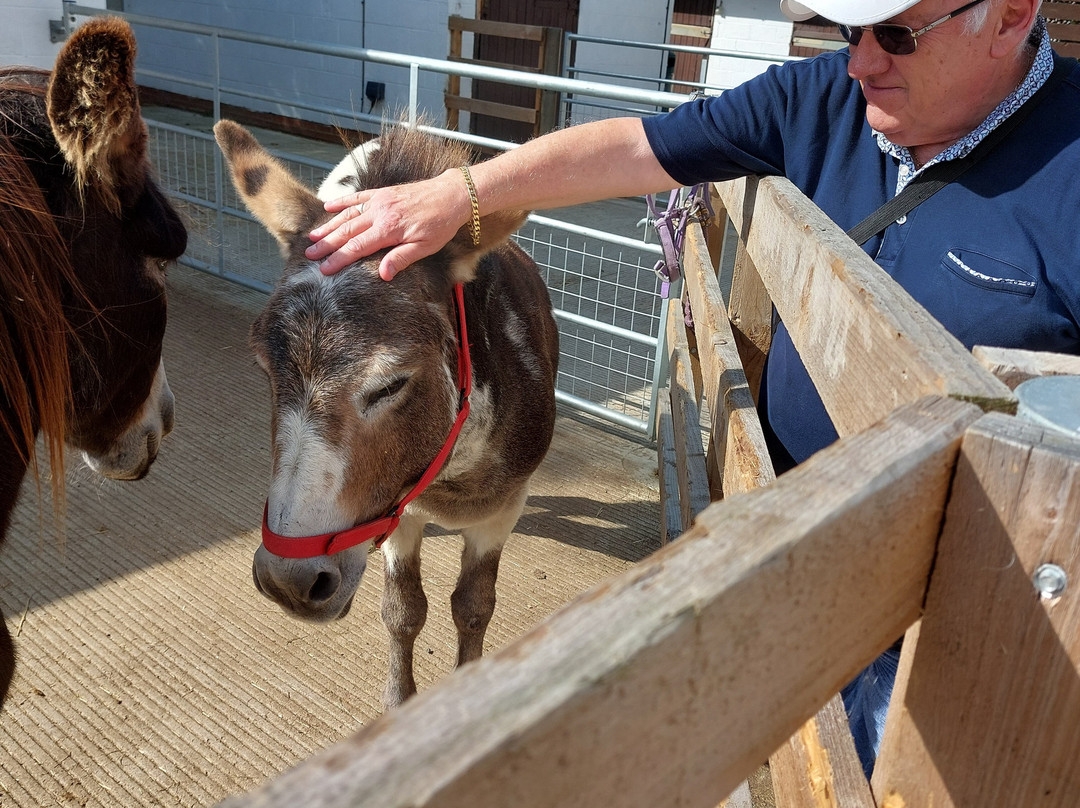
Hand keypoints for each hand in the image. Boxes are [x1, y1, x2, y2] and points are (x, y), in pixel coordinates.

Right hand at [305, 170, 469, 280]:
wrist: (451, 195)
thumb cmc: (440, 224)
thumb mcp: (425, 247)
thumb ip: (402, 259)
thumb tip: (383, 274)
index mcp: (389, 229)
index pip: (357, 247)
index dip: (339, 258)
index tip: (324, 269)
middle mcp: (379, 213)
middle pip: (346, 231)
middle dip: (326, 245)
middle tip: (310, 255)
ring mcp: (379, 201)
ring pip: (348, 215)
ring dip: (329, 226)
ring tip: (312, 237)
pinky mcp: (382, 192)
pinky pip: (357, 198)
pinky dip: (342, 202)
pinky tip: (329, 207)